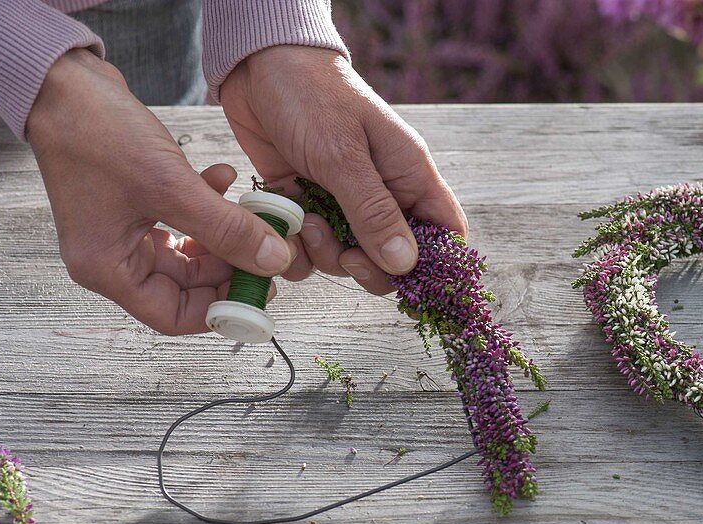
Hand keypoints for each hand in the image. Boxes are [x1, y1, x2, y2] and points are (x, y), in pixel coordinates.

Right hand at [26, 49, 306, 334]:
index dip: (219, 309)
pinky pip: (182, 220)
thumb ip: (226, 229)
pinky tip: (224, 179)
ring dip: (223, 233)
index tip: (258, 291)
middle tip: (267, 249)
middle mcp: (113, 257)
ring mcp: (124, 231)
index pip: (172, 316)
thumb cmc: (97, 134)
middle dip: (229, 267)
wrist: (64, 82)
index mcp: (108, 268)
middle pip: (185, 286)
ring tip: (249, 212)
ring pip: (190, 252)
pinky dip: (207, 206)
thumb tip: (273, 261)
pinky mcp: (136, 204)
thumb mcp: (172, 187)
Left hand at [219, 45, 466, 295]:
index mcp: (410, 177)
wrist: (257, 64)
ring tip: (304, 221)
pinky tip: (286, 223)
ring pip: (350, 257)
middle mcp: (384, 193)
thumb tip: (406, 265)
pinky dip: (298, 247)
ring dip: (325, 254)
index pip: (445, 234)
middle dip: (368, 267)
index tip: (405, 281)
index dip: (434, 265)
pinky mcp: (309, 203)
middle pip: (395, 258)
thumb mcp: (343, 156)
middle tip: (344, 255)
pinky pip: (312, 247)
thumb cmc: (311, 96)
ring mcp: (346, 201)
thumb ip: (374, 213)